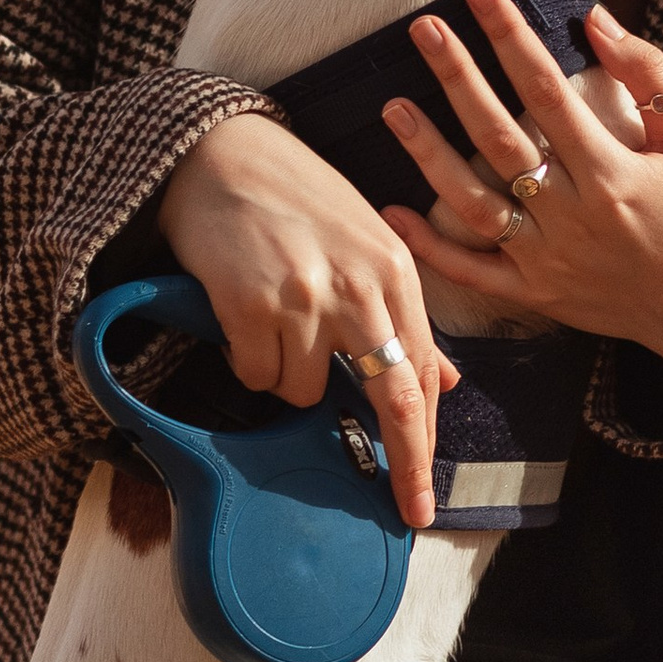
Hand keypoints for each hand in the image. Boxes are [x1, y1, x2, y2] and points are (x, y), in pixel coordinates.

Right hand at [155, 116, 457, 529]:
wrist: (219, 151)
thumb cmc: (295, 196)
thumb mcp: (366, 243)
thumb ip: (403, 313)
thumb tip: (443, 381)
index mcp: (395, 271)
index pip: (422, 374)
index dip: (427, 442)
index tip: (425, 492)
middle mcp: (359, 286)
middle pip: (394, 399)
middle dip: (403, 465)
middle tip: (406, 510)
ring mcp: (305, 297)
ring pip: (305, 393)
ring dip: (288, 378)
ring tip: (273, 326)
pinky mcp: (251, 305)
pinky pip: (256, 376)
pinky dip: (248, 362)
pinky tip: (243, 317)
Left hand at [381, 0, 662, 375]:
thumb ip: (649, 76)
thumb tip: (594, 20)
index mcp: (613, 171)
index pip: (547, 90)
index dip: (511, 36)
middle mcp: (573, 214)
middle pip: (501, 137)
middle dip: (458, 78)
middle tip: (423, 29)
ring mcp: (549, 258)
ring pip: (474, 204)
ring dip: (430, 155)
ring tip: (393, 108)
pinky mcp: (536, 294)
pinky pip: (473, 273)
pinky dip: (431, 246)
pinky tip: (392, 210)